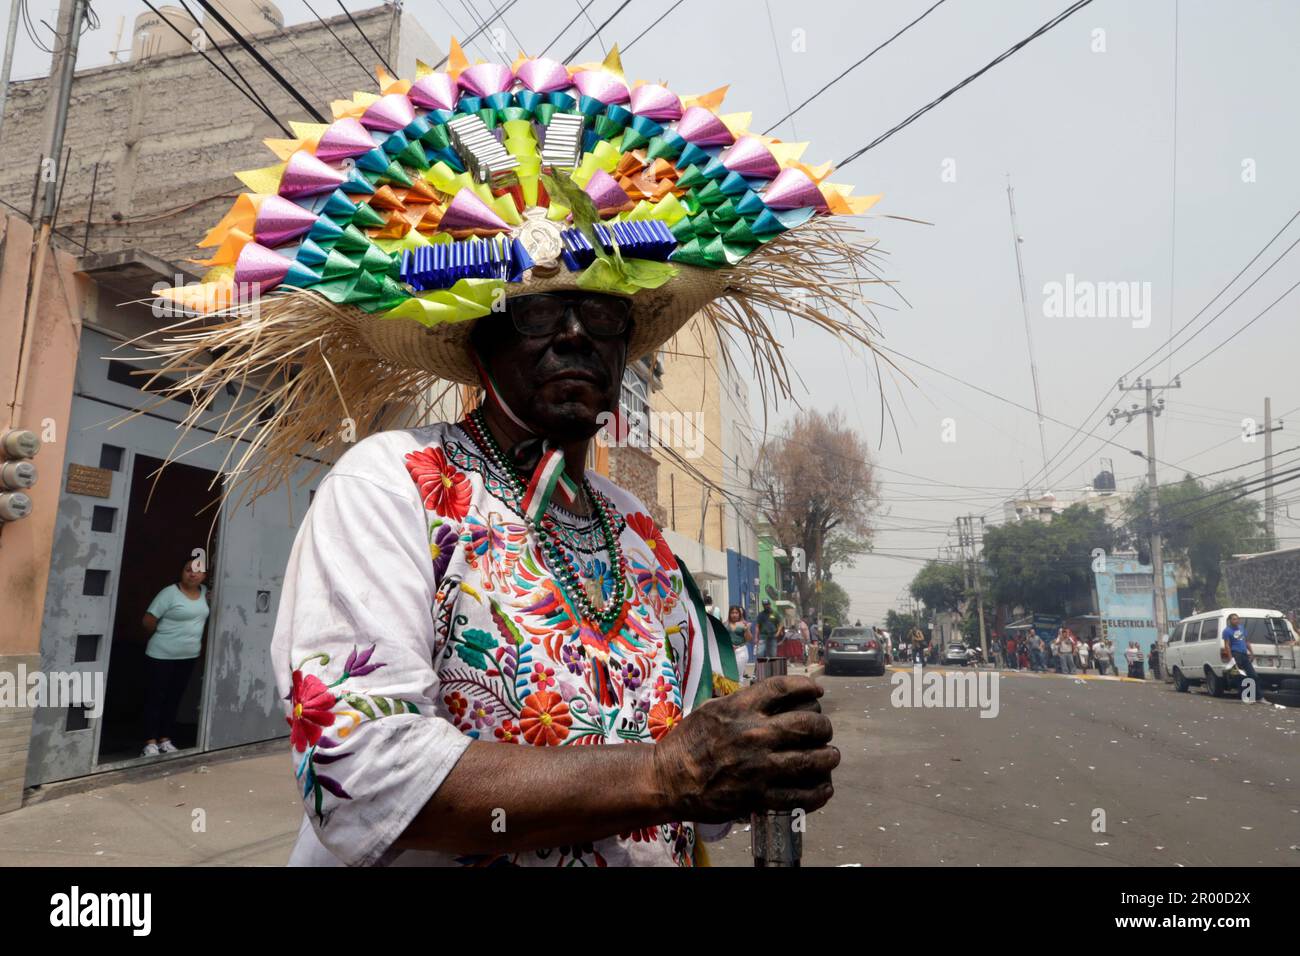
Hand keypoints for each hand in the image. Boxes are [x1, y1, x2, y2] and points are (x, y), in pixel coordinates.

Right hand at [652, 676, 837, 823]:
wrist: (668, 780)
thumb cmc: (687, 742)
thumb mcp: (711, 709)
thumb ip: (742, 702)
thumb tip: (773, 697)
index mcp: (740, 708)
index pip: (785, 689)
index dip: (807, 687)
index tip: (817, 691)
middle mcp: (754, 734)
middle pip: (808, 722)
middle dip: (823, 725)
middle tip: (823, 729)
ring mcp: (759, 766)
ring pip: (812, 759)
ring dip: (828, 757)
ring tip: (830, 756)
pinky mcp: (759, 796)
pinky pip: (800, 795)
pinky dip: (818, 791)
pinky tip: (823, 787)